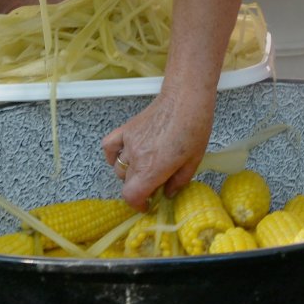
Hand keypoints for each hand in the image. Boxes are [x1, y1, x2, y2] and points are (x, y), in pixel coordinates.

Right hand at [101, 87, 215, 208]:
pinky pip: (109, 146)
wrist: (185, 99)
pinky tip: (122, 155)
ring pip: (118, 167)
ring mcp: (128, 143)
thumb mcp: (194, 161)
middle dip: (139, 188)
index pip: (131, 196)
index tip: (147, 204)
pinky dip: (111, 154)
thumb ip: (179, 182)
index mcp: (152, 169)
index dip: (138, 205)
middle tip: (154, 183)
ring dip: (129, 173)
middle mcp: (136, 158)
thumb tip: (166, 194)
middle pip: (126, 183)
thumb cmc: (194, 129)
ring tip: (144, 168)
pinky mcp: (125, 129)